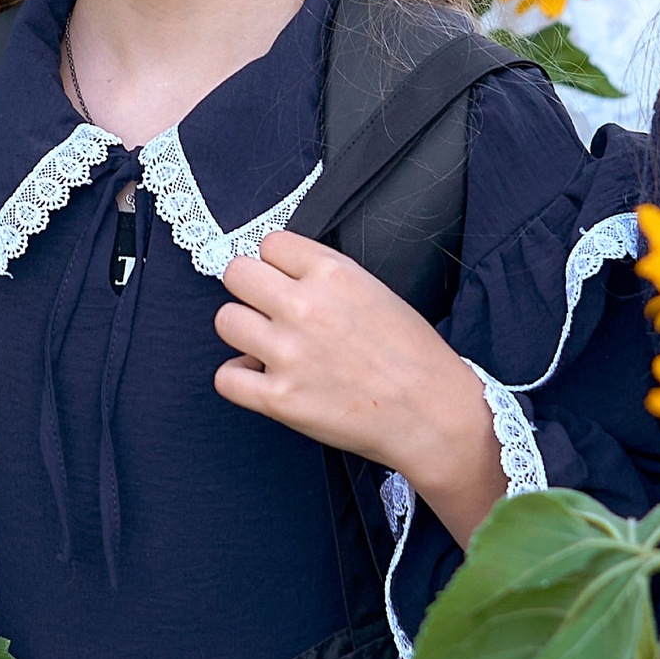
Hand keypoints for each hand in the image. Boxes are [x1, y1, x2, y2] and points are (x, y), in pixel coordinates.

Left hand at [216, 230, 506, 540]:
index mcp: (333, 274)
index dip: (276, 264)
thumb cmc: (414, 357)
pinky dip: (240, 380)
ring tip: (269, 347)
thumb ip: (325, 278)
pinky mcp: (279, 398)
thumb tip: (281, 275)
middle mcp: (305, 306)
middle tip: (268, 312)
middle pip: (236, 273)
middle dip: (250, 291)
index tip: (284, 281)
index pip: (270, 243)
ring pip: (225, 320)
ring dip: (243, 333)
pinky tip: (263, 380)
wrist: (435, 415)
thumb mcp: (375, 291)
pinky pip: (226, 377)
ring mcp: (288, 353)